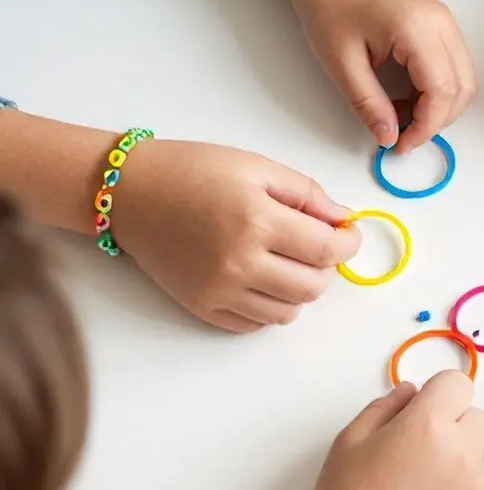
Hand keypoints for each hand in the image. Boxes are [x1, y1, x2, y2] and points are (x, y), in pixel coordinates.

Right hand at [114, 140, 359, 332]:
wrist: (129, 194)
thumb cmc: (193, 171)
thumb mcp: (256, 166)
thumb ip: (306, 194)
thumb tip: (342, 220)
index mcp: (257, 221)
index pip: (325, 250)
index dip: (348, 244)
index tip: (348, 234)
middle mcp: (239, 263)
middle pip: (313, 287)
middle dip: (327, 267)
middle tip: (317, 245)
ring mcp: (219, 291)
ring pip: (288, 312)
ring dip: (301, 289)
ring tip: (289, 262)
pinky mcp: (202, 308)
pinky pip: (255, 324)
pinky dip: (270, 305)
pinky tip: (263, 278)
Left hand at [296, 0, 475, 151]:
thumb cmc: (329, 9)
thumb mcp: (341, 64)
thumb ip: (369, 104)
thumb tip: (390, 138)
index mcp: (416, 28)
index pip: (442, 90)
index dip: (427, 126)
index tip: (401, 145)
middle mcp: (441, 22)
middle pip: (463, 87)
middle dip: (438, 121)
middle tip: (403, 135)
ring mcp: (445, 21)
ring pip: (464, 80)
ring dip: (441, 107)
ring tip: (403, 115)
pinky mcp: (441, 25)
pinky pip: (455, 68)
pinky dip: (439, 91)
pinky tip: (408, 97)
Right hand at [312, 372, 483, 489]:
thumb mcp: (350, 440)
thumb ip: (386, 406)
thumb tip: (414, 391)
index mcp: (430, 422)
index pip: (457, 384)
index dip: (437, 396)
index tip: (418, 416)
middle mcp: (465, 449)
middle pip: (476, 417)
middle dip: (453, 424)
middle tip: (419, 452)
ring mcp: (481, 486)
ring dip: (467, 455)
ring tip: (431, 482)